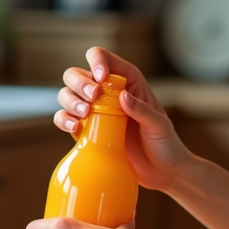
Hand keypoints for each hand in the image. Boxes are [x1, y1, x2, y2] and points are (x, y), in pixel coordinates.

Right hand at [55, 47, 195, 190]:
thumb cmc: (165, 143)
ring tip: (84, 114)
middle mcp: (107, 92)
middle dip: (80, 82)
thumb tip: (122, 97)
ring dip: (70, 100)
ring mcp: (94, 111)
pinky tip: (74, 128)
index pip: (104, 57)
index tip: (101, 80)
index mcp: (127, 81)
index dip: (97, 61)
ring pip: (68, 94)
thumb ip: (142, 110)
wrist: (160, 171)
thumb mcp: (159, 125)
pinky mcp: (86, 131)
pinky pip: (65, 118)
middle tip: (92, 97)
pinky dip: (64, 120)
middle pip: (78, 73)